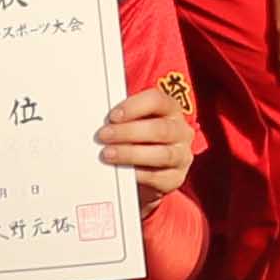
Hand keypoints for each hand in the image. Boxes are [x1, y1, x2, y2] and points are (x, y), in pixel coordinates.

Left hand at [95, 82, 193, 197]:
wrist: (149, 170)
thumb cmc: (139, 139)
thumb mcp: (134, 123)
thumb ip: (122, 118)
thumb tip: (98, 118)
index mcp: (171, 110)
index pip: (157, 101)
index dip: (134, 107)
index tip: (113, 116)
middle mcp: (181, 131)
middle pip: (159, 129)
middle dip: (128, 132)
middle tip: (103, 136)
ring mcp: (181, 156)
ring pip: (162, 154)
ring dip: (131, 154)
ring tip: (108, 154)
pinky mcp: (176, 178)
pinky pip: (158, 177)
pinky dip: (138, 174)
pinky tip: (122, 171)